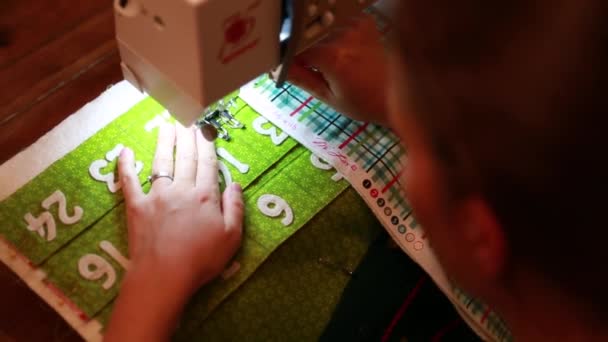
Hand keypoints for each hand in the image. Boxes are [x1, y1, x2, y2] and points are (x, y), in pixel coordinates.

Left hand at [105, 123, 243, 340]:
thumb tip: (235, 184)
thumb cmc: (201, 260)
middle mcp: (181, 189)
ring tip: (166, 126)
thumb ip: (235, 208)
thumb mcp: (231, 237)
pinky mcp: (136, 206)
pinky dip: (126, 165)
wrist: (164, 276)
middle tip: (186, 120)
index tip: (206, 130)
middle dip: (187, 138)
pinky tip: (124, 151)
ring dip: (164, 143)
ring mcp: (157, 196)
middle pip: (186, 158)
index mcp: (205, 196)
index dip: (208, 145)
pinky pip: (129, 181)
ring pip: (162, 163)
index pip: (208, 164)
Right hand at [287, 14, 389, 124]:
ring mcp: (355, 25)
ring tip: (327, 62)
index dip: (285, 60)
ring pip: (320, 29)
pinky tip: (341, 49)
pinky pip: (337, 22)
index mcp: (332, 57)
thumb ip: (301, 78)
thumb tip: (274, 68)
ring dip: (316, 41)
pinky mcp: (364, 22)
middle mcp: (342, 36)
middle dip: (299, 50)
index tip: (280, 69)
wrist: (398, 96)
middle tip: (303, 68)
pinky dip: (333, 33)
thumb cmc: (362, 103)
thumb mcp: (327, 96)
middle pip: (306, 37)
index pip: (294, 50)